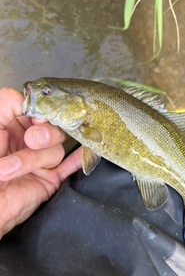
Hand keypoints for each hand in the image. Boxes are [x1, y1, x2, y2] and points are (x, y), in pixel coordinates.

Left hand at [0, 88, 81, 237]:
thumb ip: (7, 105)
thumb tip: (28, 97)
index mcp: (14, 125)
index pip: (39, 109)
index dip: (41, 111)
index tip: (35, 116)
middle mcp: (29, 140)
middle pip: (53, 127)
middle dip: (43, 134)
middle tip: (30, 141)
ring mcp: (41, 159)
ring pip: (57, 149)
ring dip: (35, 159)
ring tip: (11, 169)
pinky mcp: (50, 178)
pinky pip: (70, 167)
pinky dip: (79, 159)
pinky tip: (87, 150)